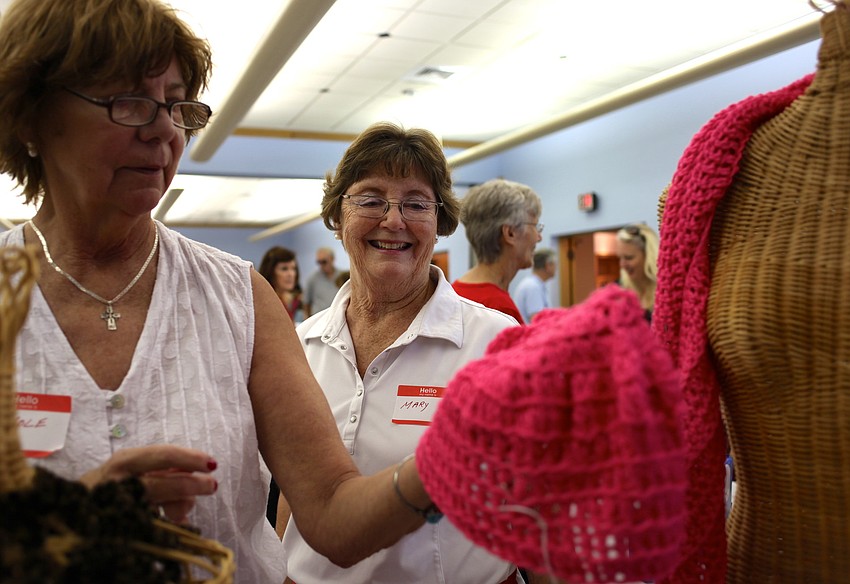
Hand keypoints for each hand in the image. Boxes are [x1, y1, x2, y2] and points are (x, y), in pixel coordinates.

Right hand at [80, 444, 217, 522]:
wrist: (67, 507)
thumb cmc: (111, 485)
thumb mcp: (134, 471)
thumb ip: (163, 474)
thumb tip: (193, 490)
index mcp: (126, 461)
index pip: (163, 455)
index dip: (190, 458)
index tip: (211, 463)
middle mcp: (119, 481)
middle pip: (163, 483)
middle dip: (191, 485)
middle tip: (211, 486)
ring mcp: (116, 505)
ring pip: (159, 506)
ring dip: (178, 507)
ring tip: (181, 512)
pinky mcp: (117, 527)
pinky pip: (151, 526)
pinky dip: (167, 526)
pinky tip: (173, 525)